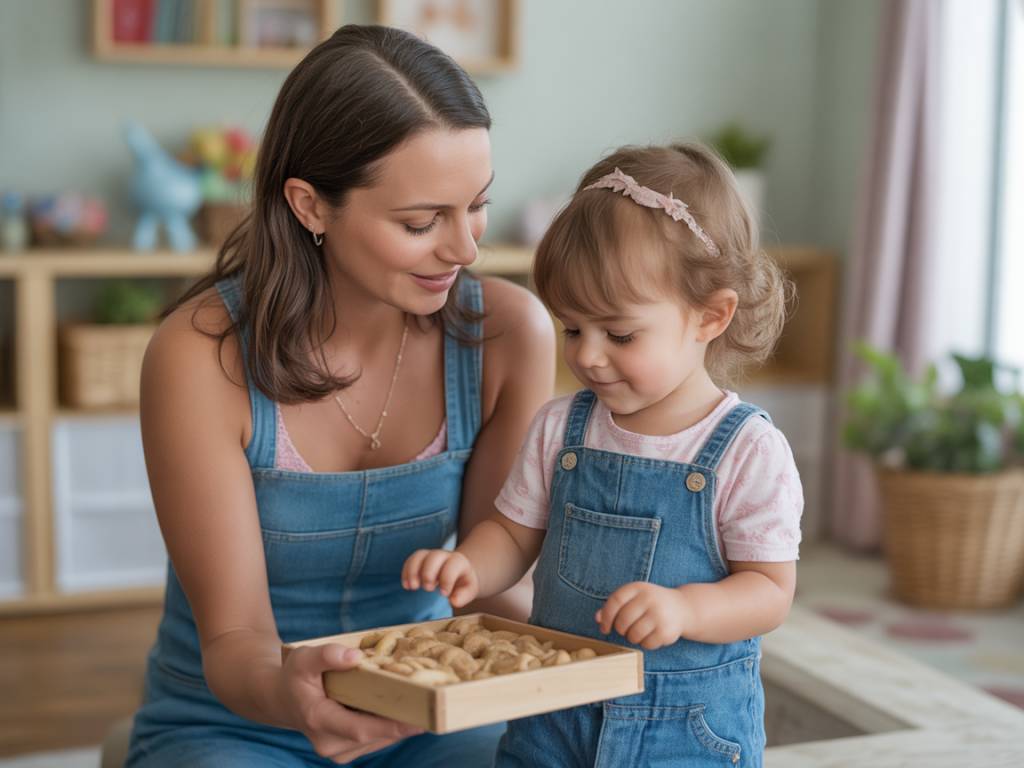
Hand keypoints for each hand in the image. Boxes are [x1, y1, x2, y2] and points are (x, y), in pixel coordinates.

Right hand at [279, 643, 423, 761]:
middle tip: (436, 705)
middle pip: (377, 736)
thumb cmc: (295, 676)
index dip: (392, 726)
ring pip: (381, 739)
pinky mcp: (350, 750)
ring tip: (426, 702)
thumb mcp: (304, 658)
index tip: (421, 719)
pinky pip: (378, 738)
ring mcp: (341, 751)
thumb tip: (355, 656)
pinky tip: (407, 706)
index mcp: (319, 721)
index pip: (361, 729)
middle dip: (406, 722)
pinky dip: (392, 724)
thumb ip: (327, 655)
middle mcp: (330, 744)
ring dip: (401, 723)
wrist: (283, 699)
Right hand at [402, 549, 479, 607]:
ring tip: (411, 587)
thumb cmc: (463, 582)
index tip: (444, 594)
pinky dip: (406, 572)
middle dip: (428, 573)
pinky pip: (411, 560)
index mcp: (459, 561)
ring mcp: (431, 555)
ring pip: (419, 556)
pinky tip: (406, 586)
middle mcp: (444, 555)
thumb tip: (453, 601)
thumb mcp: (469, 590)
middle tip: (428, 588)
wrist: (460, 571)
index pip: (452, 565)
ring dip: (413, 571)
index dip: (447, 579)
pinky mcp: (421, 559)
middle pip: (434, 557)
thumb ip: (463, 596)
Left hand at [596, 582, 694, 649]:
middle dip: (620, 629)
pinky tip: (650, 635)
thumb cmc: (650, 603)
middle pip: (622, 621)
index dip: (606, 616)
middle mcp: (650, 599)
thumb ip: (615, 606)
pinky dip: (644, 643)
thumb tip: (598, 618)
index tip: (604, 628)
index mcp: (638, 588)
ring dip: (632, 638)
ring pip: (633, 635)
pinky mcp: (667, 631)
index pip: (615, 601)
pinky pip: (646, 644)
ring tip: (638, 631)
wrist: (682, 607)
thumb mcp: (634, 598)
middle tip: (625, 630)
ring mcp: (659, 615)